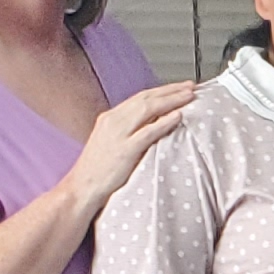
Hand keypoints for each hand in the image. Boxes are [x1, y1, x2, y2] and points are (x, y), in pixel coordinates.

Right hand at [64, 82, 196, 211]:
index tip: (180, 87)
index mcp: (110, 118)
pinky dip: (164, 122)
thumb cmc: (99, 170)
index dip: (162, 91)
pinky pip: (148, 132)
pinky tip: (178, 116)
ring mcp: (118, 134)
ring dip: (171, 100)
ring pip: (148, 109)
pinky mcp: (125, 150)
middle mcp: (113, 120)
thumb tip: (154, 125)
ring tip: (190, 96)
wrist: (82, 187)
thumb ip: (129, 132)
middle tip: (191, 86)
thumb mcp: (112, 143)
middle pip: (146, 98)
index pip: (140, 98)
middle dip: (171, 90)